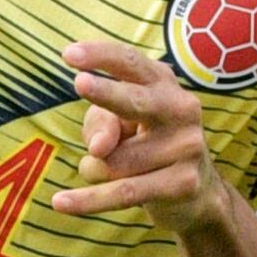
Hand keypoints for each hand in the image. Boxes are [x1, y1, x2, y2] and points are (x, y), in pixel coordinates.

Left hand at [48, 37, 228, 240]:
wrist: (197, 193)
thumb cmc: (146, 146)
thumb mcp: (119, 126)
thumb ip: (101, 123)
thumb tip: (100, 148)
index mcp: (164, 84)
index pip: (130, 63)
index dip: (101, 56)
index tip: (69, 54)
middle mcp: (181, 109)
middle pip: (134, 102)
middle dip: (107, 94)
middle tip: (80, 84)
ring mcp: (187, 146)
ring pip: (114, 159)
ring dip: (95, 169)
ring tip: (105, 171)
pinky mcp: (183, 183)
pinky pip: (123, 192)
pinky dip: (89, 200)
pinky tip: (60, 202)